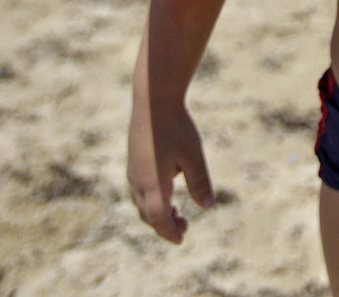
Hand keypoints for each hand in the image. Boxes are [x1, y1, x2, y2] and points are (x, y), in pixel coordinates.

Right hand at [128, 94, 214, 243]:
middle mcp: (138, 181)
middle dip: (164, 225)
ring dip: (157, 213)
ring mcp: (132, 171)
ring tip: (176, 213)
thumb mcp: (193, 155)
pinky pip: (138, 190)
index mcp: (153, 184)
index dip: (170, 232)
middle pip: (148, 214)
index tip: (181, 240)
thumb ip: (199, 182)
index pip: (159, 219)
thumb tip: (206, 207)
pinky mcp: (133, 161)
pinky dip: (150, 200)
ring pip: (141, 202)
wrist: (153, 99)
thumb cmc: (176, 126)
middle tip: (184, 229)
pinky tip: (165, 192)